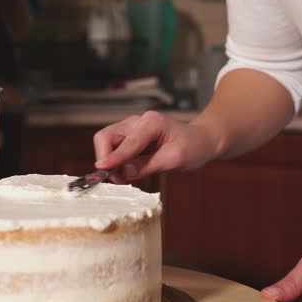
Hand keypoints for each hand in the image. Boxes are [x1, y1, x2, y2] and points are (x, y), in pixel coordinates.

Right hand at [93, 111, 221, 181]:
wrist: (200, 141)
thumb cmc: (193, 147)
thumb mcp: (175, 159)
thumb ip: (148, 166)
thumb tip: (123, 172)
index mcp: (151, 122)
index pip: (126, 142)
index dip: (113, 158)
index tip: (101, 169)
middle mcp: (137, 122)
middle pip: (106, 137)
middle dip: (107, 159)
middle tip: (117, 179)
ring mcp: (131, 129)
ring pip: (106, 143)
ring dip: (111, 162)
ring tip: (125, 178)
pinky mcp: (129, 138)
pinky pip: (113, 149)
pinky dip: (116, 163)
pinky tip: (129, 172)